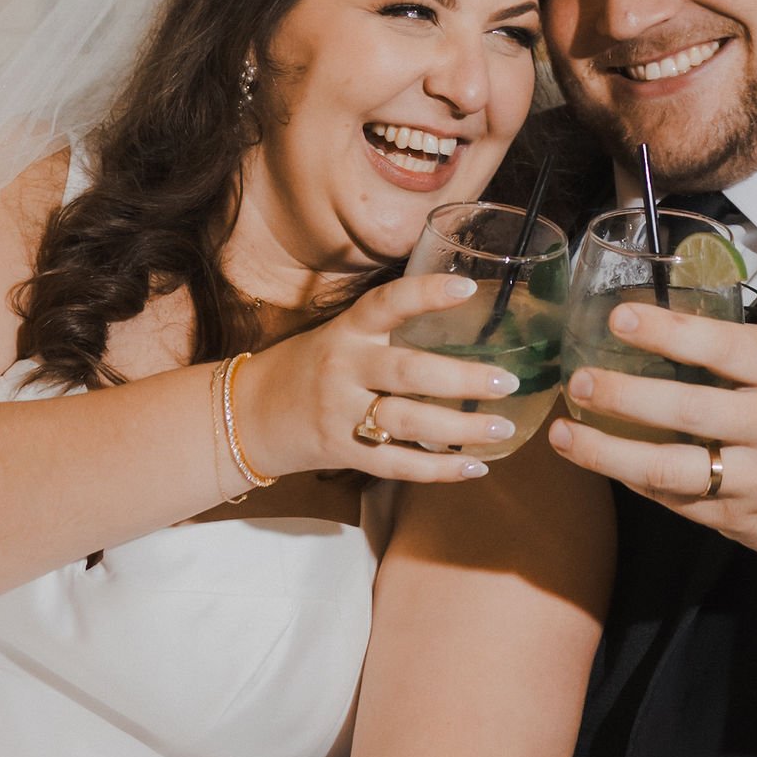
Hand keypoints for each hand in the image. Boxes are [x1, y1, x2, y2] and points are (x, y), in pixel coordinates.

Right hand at [238, 274, 518, 489]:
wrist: (250, 414)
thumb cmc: (311, 367)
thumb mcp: (341, 335)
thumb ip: (389, 329)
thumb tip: (465, 314)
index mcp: (347, 330)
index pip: (387, 303)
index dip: (426, 293)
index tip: (468, 287)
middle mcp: (344, 367)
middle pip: (408, 371)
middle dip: (462, 378)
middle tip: (506, 381)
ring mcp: (340, 412)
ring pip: (407, 421)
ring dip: (460, 428)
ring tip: (502, 430)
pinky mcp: (342, 452)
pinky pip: (396, 464)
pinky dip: (438, 469)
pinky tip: (474, 468)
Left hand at [550, 301, 756, 587]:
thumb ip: (738, 352)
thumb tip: (655, 325)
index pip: (723, 349)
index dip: (668, 333)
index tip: (619, 319)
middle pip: (688, 411)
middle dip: (624, 397)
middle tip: (578, 383)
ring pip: (671, 470)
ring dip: (609, 453)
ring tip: (565, 437)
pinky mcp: (742, 523)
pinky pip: (677, 502)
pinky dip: (636, 481)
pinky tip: (607, 463)